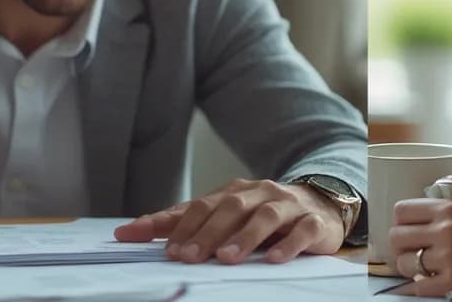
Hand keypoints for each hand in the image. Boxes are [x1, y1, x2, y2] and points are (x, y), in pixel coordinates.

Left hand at [113, 178, 345, 263]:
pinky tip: (274, 259)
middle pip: (230, 208)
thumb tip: (128, 233)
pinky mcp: (313, 222)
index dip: (178, 225)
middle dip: (207, 233)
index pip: (201, 205)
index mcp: (234, 192)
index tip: (159, 247)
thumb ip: (181, 223)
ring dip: (244, 237)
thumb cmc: (264, 213)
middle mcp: (260, 194)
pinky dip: (288, 244)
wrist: (323, 204)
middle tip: (188, 257)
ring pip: (265, 217)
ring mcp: (287, 206)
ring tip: (226, 258)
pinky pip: (302, 231)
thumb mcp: (224, 215)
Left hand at [390, 173, 451, 300]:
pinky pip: (418, 288)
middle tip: (409, 254)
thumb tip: (443, 180)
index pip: (402, 210)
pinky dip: (420, 289)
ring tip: (421, 270)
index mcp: (451, 209)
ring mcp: (450, 257)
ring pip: (405, 264)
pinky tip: (430, 285)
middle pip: (397, 237)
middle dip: (399, 248)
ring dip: (410, 270)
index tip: (405, 232)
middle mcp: (447, 230)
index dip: (399, 223)